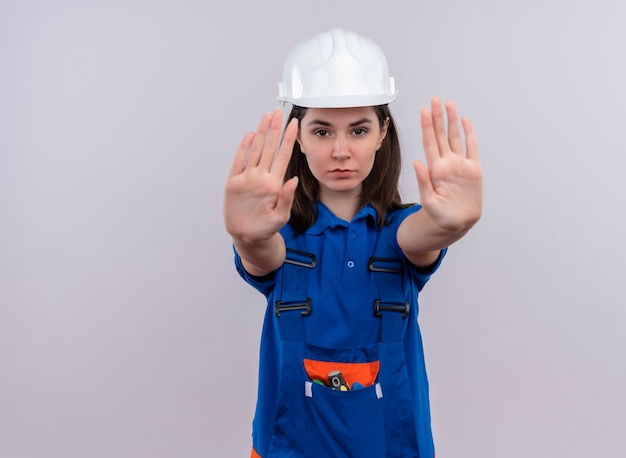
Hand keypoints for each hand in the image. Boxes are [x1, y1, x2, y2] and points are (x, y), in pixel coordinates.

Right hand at [223, 108, 298, 243]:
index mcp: (274, 183)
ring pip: (255, 150)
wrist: (247, 237)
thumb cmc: (265, 229)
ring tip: (266, 117)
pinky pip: (239, 162)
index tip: (294, 125)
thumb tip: (292, 181)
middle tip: (278, 112)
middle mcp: (261, 177)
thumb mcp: (280, 217)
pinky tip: (250, 136)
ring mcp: (248, 178)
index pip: (283, 156)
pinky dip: (244, 148)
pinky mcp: (234, 183)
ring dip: (261, 133)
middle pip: (269, 148)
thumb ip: (286, 198)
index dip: (288, 140)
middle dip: (274, 129)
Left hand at [413, 96, 482, 231]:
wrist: (456, 224)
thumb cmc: (440, 216)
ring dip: (452, 121)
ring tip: (448, 104)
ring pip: (455, 138)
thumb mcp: (429, 202)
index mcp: (435, 170)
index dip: (427, 126)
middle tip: (434, 99)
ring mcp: (460, 165)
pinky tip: (465, 122)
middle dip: (438, 117)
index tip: (424, 111)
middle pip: (440, 135)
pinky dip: (469, 134)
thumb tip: (418, 163)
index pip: (430, 143)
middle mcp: (446, 164)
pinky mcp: (473, 170)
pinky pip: (471, 148)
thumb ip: (423, 183)